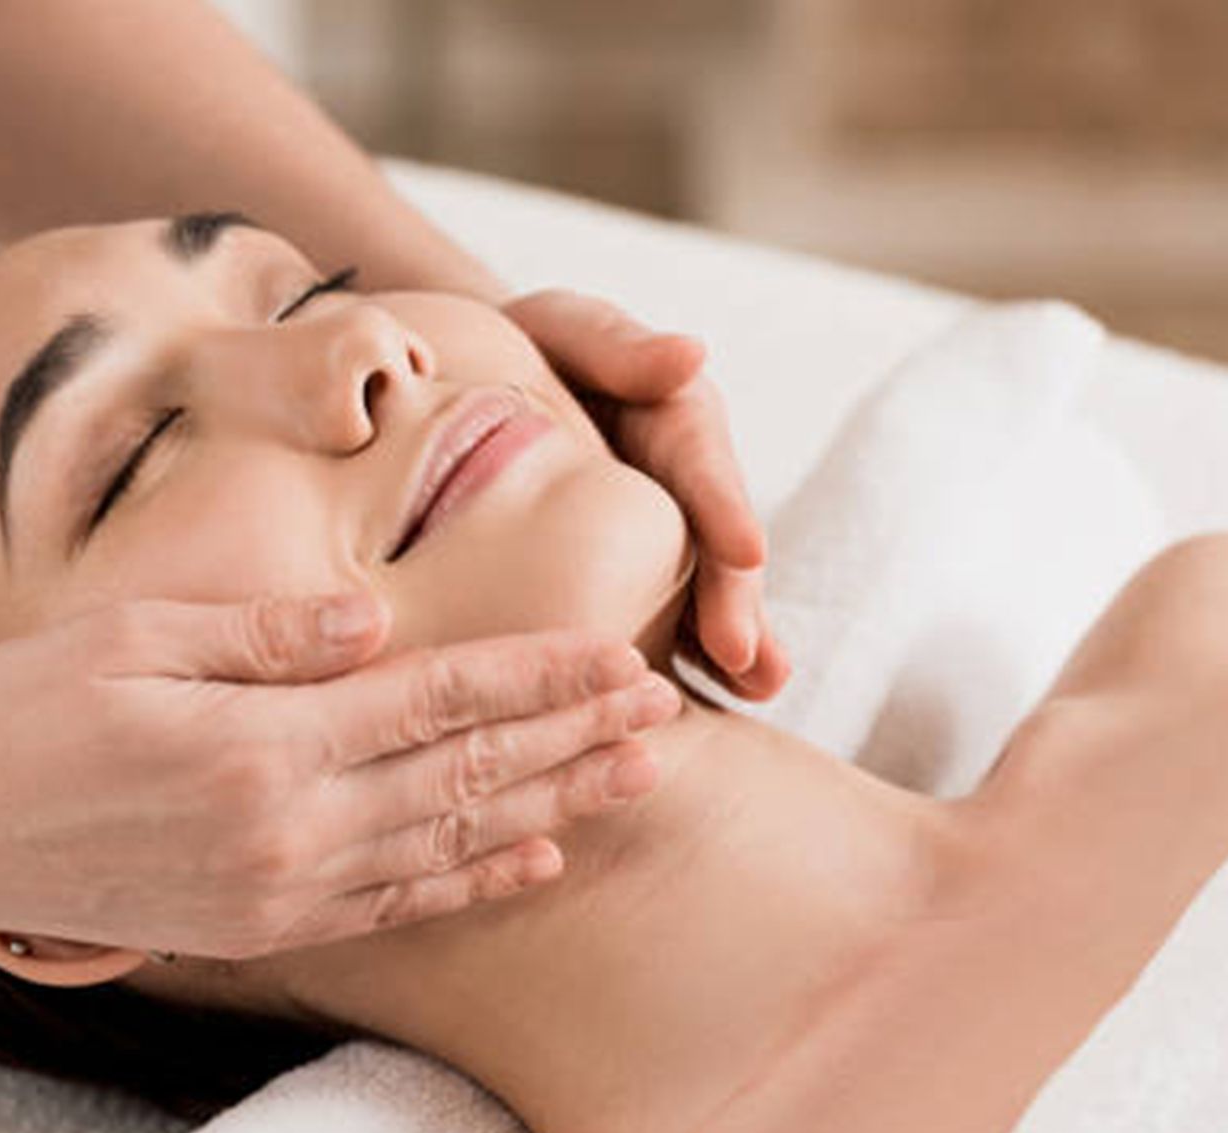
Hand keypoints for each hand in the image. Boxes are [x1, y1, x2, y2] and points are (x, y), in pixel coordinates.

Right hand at [0, 591, 677, 958]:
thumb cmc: (17, 711)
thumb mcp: (132, 638)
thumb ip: (265, 635)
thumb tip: (375, 619)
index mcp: (259, 745)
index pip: (435, 702)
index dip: (535, 677)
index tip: (617, 652)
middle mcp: (284, 830)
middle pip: (463, 775)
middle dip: (571, 738)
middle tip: (665, 711)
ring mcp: (274, 890)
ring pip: (447, 845)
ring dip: (549, 808)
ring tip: (633, 780)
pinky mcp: (256, 926)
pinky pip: (391, 906)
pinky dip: (470, 884)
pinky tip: (531, 859)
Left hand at [504, 289, 789, 700]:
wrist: (471, 383)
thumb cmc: (523, 346)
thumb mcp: (564, 328)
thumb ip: (620, 345)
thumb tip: (692, 353)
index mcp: (672, 419)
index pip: (701, 462)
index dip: (723, 508)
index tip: (747, 551)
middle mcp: (681, 485)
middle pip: (712, 544)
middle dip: (733, 599)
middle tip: (744, 656)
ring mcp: (661, 537)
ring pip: (701, 593)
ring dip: (733, 643)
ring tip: (756, 689)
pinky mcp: (629, 578)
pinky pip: (659, 621)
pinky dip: (679, 662)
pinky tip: (684, 711)